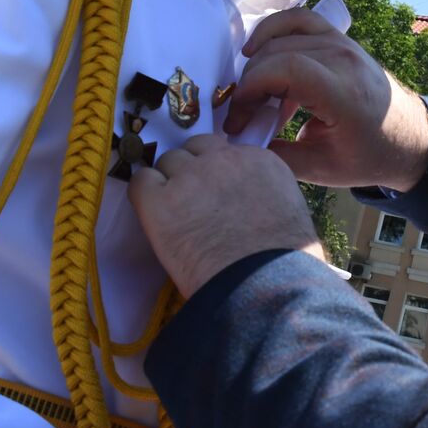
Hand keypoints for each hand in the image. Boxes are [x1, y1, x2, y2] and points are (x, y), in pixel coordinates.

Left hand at [128, 134, 323, 298]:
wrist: (261, 279)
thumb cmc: (282, 258)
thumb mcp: (287, 208)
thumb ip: (263, 190)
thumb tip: (247, 198)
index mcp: (259, 161)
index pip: (225, 150)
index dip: (217, 172)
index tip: (216, 193)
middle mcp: (224, 159)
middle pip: (194, 149)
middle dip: (192, 169)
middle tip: (193, 200)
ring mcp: (190, 176)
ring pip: (167, 161)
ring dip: (168, 181)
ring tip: (174, 212)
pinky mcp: (160, 200)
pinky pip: (140, 181)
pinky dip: (144, 194)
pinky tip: (154, 215)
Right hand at [222, 7, 427, 190]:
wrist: (409, 137)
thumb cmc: (369, 156)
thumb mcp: (323, 169)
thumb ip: (277, 158)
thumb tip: (236, 146)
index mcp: (344, 92)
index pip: (285, 69)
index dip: (251, 89)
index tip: (238, 119)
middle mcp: (344, 59)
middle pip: (277, 53)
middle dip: (248, 84)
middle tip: (241, 118)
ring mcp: (343, 43)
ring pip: (283, 35)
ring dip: (256, 61)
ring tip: (249, 93)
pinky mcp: (339, 39)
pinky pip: (299, 20)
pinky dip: (272, 30)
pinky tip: (256, 52)